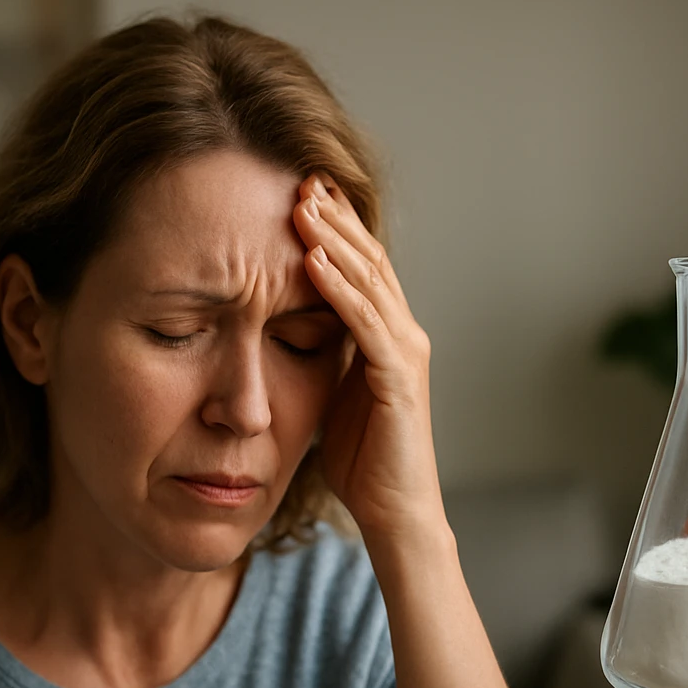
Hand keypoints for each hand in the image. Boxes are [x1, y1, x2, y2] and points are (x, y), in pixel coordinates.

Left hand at [292, 174, 443, 543]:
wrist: (396, 513)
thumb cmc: (364, 458)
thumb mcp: (333, 391)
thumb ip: (321, 352)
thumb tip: (281, 321)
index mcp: (388, 334)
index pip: (362, 265)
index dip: (335, 226)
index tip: (298, 189)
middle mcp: (404, 334)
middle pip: (370, 259)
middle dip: (335, 216)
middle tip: (300, 175)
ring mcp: (406, 354)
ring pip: (370, 281)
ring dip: (334, 240)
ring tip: (301, 203)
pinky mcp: (400, 380)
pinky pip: (367, 324)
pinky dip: (341, 290)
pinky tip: (313, 262)